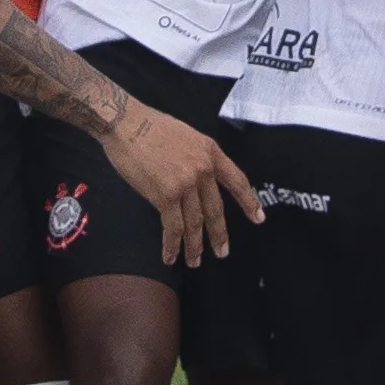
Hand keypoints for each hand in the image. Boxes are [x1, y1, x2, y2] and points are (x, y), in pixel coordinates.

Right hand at [99, 99, 259, 267]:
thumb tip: (198, 182)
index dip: (248, 202)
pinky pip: (173, 226)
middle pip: (215, 209)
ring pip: (195, 222)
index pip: (237, 181)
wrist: (126, 123)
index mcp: (211, 152)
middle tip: (222, 252)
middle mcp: (203, 170)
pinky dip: (172, 244)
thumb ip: (198, 158)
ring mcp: (186, 184)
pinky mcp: (165, 195)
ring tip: (195, 262)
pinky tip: (171, 256)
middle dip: (219, 234)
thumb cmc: (151, 125)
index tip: (258, 218)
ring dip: (195, 246)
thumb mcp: (188, 135)